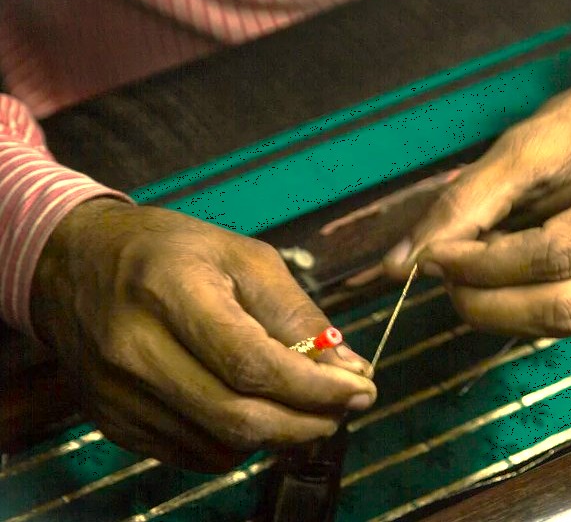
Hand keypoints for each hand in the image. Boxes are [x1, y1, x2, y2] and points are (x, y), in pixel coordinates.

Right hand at [31, 199, 376, 471]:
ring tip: (307, 407)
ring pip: (221, 444)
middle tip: (345, 410)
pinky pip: (194, 454)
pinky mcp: (113, 422)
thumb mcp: (242, 257)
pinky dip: (240, 443)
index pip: (252, 364)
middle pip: (237, 417)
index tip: (360, 390)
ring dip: (279, 435)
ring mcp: (118, 394)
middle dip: (307, 422)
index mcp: (169, 292)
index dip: (315, 388)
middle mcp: (134, 350)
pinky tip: (257, 412)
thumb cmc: (168, 251)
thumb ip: (297, 312)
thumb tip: (349, 367)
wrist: (75, 265)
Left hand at [385, 69, 570, 337]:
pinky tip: (506, 273)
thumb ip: (467, 201)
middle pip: (564, 308)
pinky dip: (525, 303)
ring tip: (469, 270)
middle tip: (441, 276)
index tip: (431, 256)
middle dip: (487, 302)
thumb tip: (399, 264)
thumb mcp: (530, 141)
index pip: (555, 255)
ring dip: (501, 307)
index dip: (484, 265)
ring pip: (566, 324)